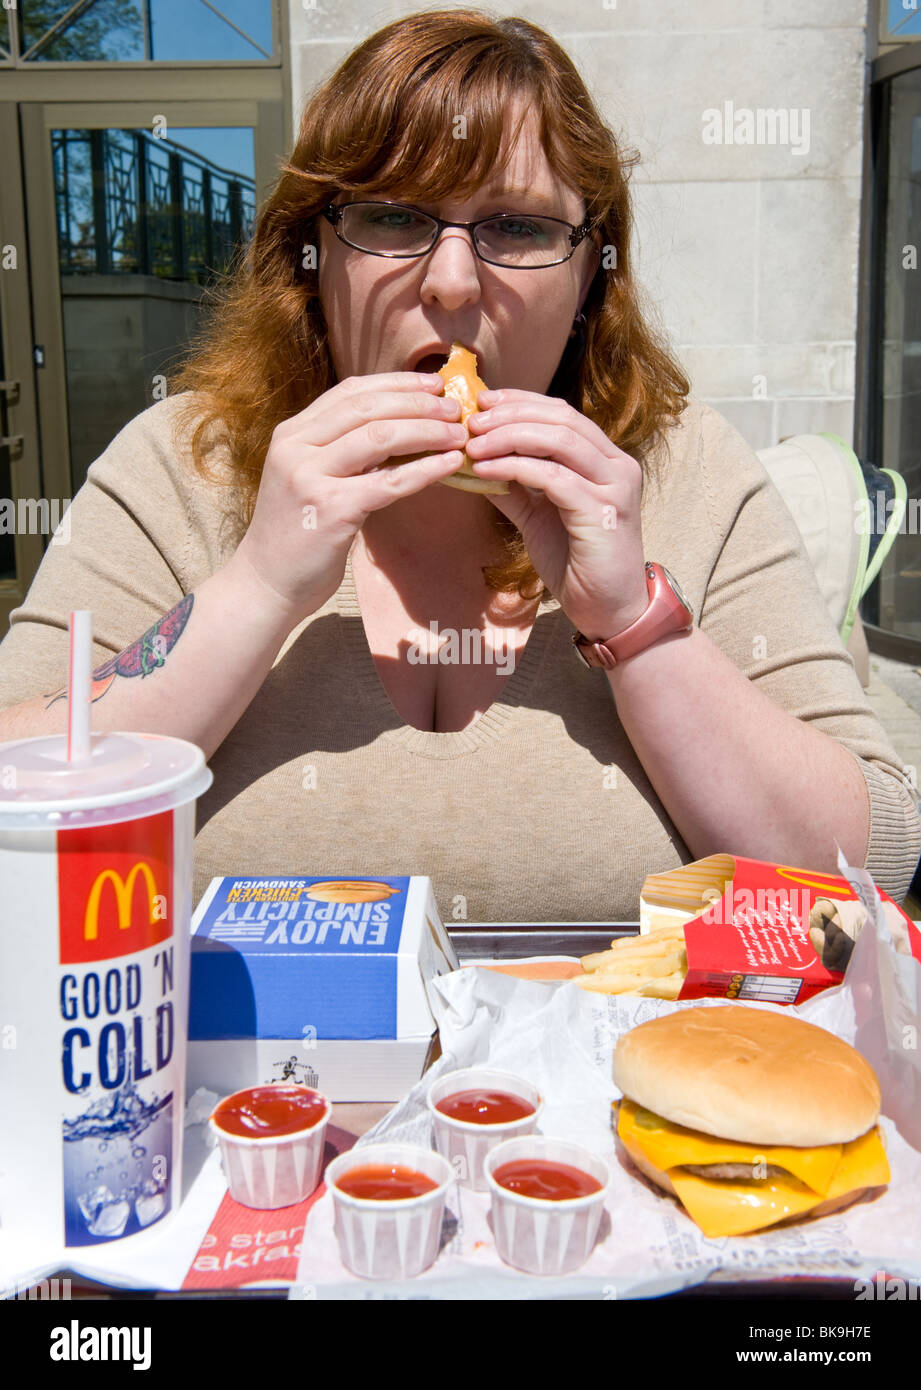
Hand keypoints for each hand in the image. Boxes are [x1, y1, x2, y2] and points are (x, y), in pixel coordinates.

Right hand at [230, 373, 466, 626]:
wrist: (266, 584)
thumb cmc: (295, 534)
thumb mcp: (308, 478)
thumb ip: (338, 451)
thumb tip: (398, 428)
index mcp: (291, 433)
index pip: (350, 392)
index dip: (397, 383)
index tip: (433, 384)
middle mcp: (296, 448)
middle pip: (368, 408)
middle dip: (418, 403)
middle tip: (455, 408)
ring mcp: (311, 478)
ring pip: (380, 437)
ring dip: (427, 431)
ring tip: (458, 434)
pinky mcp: (332, 511)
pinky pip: (389, 482)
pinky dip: (426, 470)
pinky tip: (450, 465)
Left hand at [464, 389, 648, 638]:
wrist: (608, 610)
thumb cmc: (577, 564)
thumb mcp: (539, 517)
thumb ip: (515, 488)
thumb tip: (476, 462)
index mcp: (606, 459)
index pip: (562, 412)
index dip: (520, 401)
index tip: (481, 402)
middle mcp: (617, 464)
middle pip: (560, 417)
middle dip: (510, 414)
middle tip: (470, 421)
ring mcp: (614, 486)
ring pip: (558, 440)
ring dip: (508, 437)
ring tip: (473, 445)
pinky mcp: (602, 511)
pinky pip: (552, 477)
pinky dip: (514, 468)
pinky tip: (484, 471)